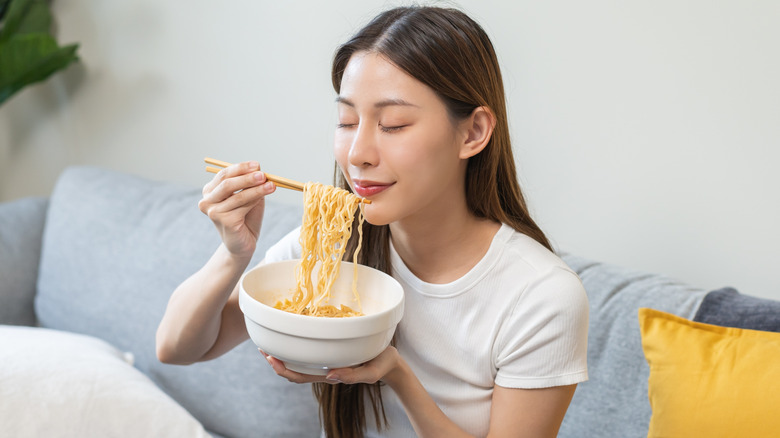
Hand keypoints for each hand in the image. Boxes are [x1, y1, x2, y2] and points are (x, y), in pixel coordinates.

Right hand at [199, 161, 274, 258]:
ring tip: (271, 185)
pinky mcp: (224, 221)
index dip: (241, 168)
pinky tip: (265, 196)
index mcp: (210, 191)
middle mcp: (207, 201)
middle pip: (227, 183)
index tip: (257, 165)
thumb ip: (250, 183)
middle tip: (263, 175)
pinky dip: (255, 199)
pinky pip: (243, 206)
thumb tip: (258, 168)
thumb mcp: (248, 196)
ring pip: (238, 195)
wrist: (243, 243)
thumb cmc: (245, 218)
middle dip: (247, 178)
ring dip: (257, 189)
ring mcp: (213, 212)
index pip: (224, 174)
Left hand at [261, 346, 401, 384]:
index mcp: (329, 375)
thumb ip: (353, 376)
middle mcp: (324, 368)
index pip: (299, 376)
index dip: (282, 369)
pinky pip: (311, 348)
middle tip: (261, 346)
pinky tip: (294, 330)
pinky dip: (298, 341)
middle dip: (275, 360)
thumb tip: (330, 376)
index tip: (270, 358)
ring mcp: (327, 359)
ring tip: (270, 338)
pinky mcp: (332, 349)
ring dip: (283, 350)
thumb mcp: (371, 373)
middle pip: (293, 369)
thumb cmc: (381, 366)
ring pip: (299, 358)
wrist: (390, 361)